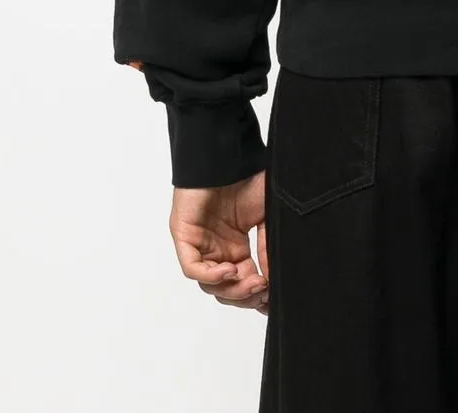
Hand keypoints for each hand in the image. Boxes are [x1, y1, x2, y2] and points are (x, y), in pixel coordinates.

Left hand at [170, 171, 268, 312]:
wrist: (228, 155)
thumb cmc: (248, 177)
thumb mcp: (266, 216)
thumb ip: (267, 245)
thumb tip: (272, 277)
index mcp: (236, 247)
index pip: (244, 282)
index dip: (257, 295)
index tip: (273, 301)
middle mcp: (217, 250)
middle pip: (227, 291)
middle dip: (246, 296)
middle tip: (264, 291)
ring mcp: (200, 245)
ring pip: (210, 285)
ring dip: (232, 290)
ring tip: (254, 281)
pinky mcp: (185, 237)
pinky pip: (193, 268)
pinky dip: (211, 276)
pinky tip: (231, 270)